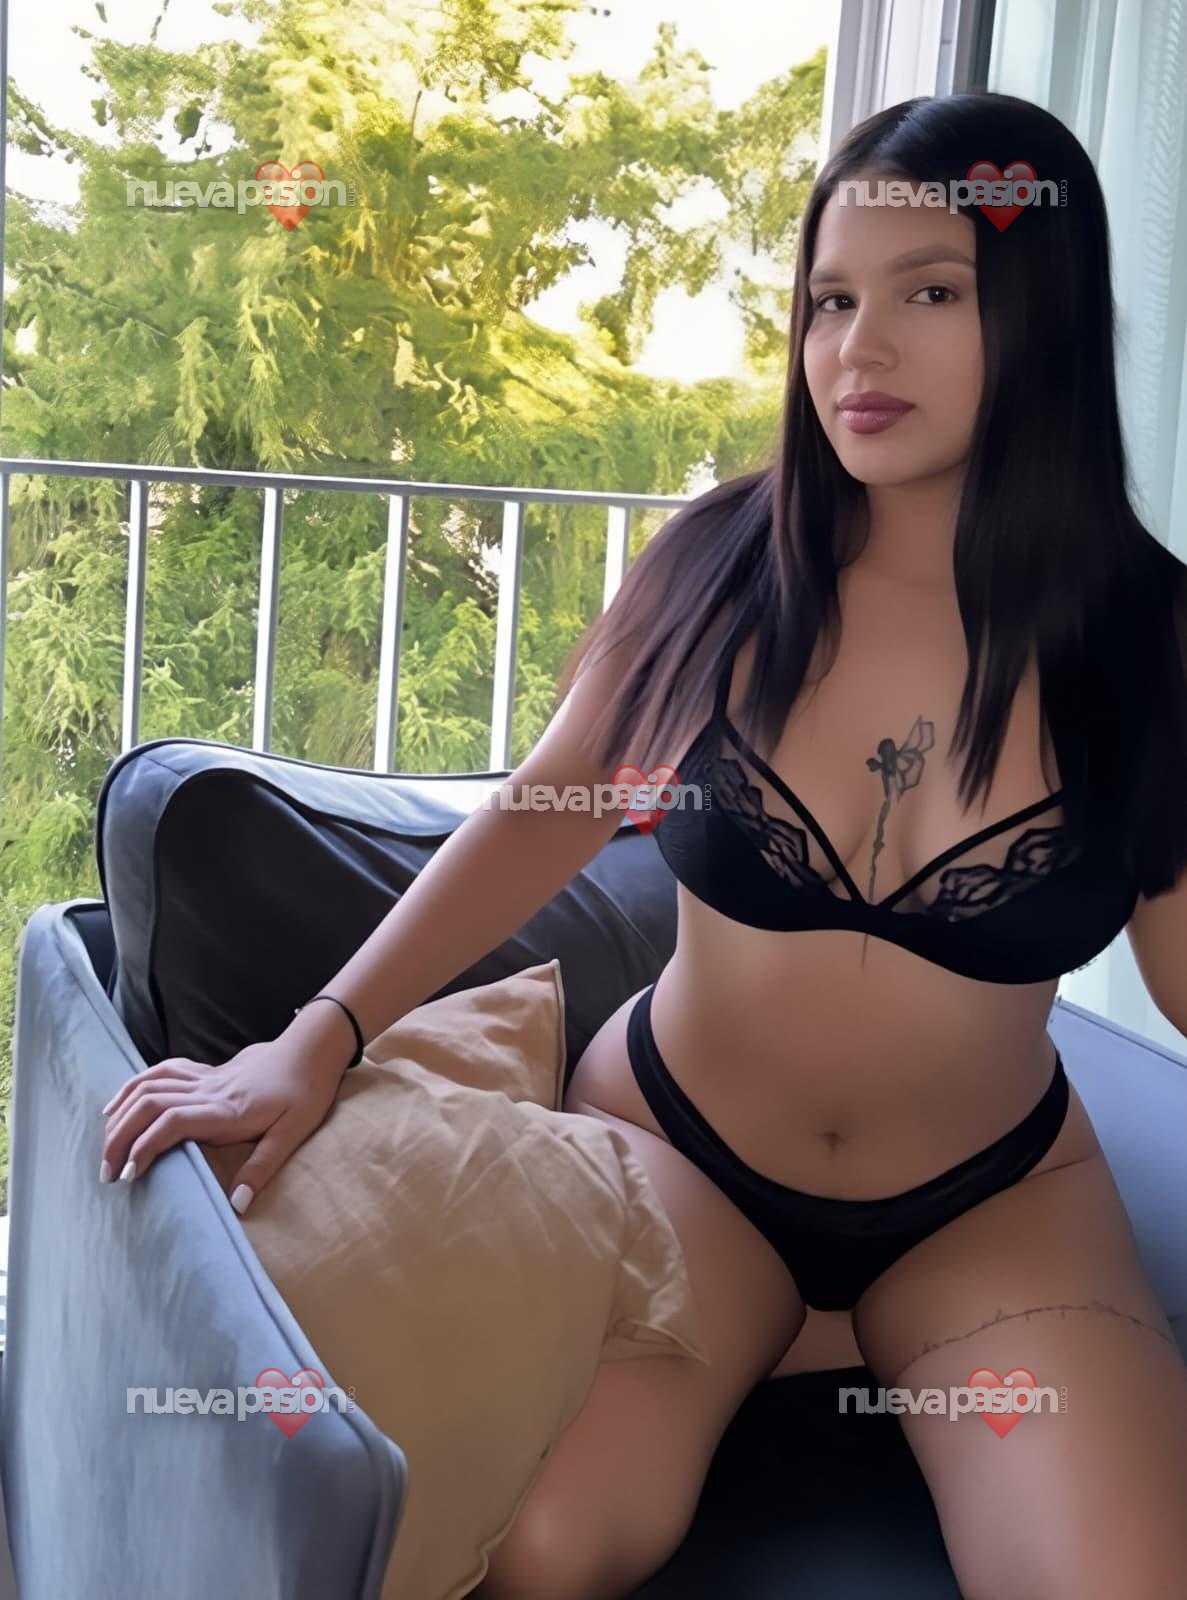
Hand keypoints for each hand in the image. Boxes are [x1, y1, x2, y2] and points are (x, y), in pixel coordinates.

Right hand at [98, 1039, 345, 1213]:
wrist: (311, 1050)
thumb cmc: (305, 1092)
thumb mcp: (293, 1133)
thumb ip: (262, 1168)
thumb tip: (236, 1205)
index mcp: (226, 1110)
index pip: (171, 1122)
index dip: (145, 1147)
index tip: (129, 1176)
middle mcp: (208, 1091)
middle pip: (149, 1105)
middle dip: (121, 1137)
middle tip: (107, 1173)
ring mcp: (203, 1078)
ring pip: (149, 1087)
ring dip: (121, 1114)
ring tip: (105, 1146)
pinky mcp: (204, 1072)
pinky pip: (160, 1072)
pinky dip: (133, 1086)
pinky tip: (117, 1105)